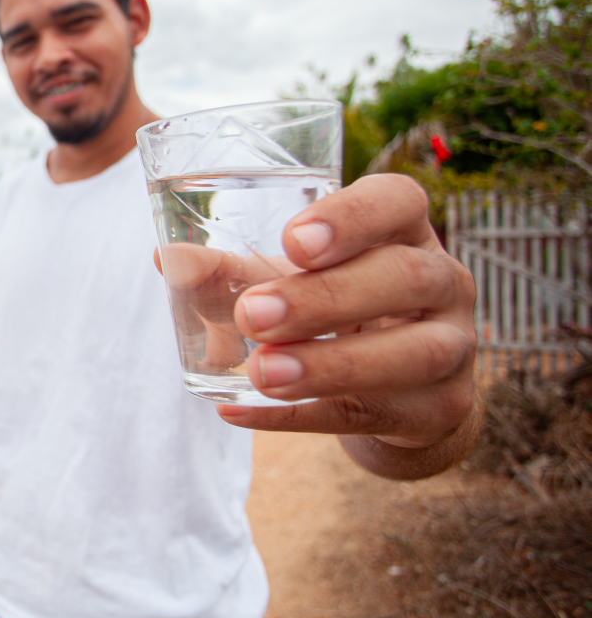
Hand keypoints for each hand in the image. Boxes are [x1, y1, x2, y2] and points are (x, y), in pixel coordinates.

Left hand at [212, 174, 478, 468]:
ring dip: (329, 364)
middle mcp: (443, 281)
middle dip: (325, 298)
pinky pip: (373, 414)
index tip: (293, 242)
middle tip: (253, 316)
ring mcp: (451, 348)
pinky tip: (241, 411)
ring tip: (261, 371)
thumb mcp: (288, 281)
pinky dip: (301, 416)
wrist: (402, 388)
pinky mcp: (438, 410)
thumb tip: (166, 260)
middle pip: (405, 278)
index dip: (353, 217)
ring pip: (409, 354)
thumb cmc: (335, 308)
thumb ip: (230, 273)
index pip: (400, 201)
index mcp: (405, 231)